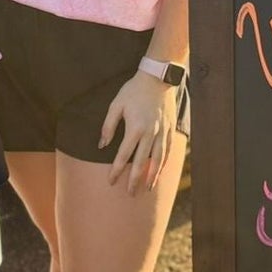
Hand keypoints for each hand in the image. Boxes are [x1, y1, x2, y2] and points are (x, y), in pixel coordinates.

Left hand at [100, 72, 177, 194]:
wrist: (157, 78)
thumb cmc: (133, 91)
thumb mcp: (115, 105)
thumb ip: (108, 127)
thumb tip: (101, 145)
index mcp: (135, 128)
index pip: (123, 155)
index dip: (116, 170)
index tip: (111, 182)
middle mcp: (150, 133)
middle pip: (142, 162)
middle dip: (135, 180)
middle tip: (130, 194)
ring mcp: (162, 132)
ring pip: (158, 160)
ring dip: (152, 176)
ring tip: (147, 189)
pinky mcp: (170, 129)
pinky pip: (168, 151)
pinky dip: (164, 163)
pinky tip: (160, 171)